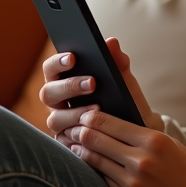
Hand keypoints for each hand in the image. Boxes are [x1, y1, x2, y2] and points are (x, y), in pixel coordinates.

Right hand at [41, 37, 163, 142]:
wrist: (138, 130)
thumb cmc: (125, 101)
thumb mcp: (125, 81)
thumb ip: (118, 62)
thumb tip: (111, 42)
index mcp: (65, 82)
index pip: (51, 69)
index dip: (57, 62)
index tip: (73, 57)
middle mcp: (58, 103)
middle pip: (48, 93)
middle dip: (69, 86)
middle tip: (92, 83)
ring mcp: (61, 125)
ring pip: (55, 118)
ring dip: (75, 112)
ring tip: (98, 108)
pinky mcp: (67, 144)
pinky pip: (65, 141)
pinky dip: (79, 134)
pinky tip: (94, 130)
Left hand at [66, 109, 185, 186]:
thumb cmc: (185, 173)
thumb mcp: (170, 145)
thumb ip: (142, 135)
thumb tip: (110, 124)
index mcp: (154, 141)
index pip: (111, 123)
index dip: (91, 117)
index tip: (83, 115)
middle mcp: (141, 160)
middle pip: (96, 139)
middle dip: (79, 132)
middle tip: (70, 128)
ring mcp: (132, 182)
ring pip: (94, 160)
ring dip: (79, 150)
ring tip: (71, 144)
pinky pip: (102, 180)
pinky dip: (92, 171)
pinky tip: (85, 165)